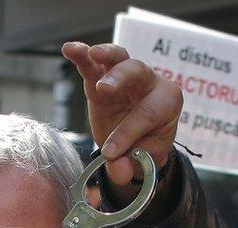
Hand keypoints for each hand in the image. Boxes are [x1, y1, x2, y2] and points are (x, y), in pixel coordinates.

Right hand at [62, 42, 182, 185]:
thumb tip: (116, 169)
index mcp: (167, 102)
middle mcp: (149, 83)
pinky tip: (70, 49)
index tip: (110, 153)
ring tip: (91, 55)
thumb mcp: (143, 162)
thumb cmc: (145, 147)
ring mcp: (124, 77)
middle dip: (121, 79)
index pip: (147, 114)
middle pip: (138, 71)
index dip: (127, 133)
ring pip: (119, 58)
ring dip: (105, 55)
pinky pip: (92, 64)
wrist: (137, 142)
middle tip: (104, 90)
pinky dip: (81, 55)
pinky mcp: (101, 78)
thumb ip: (131, 166)